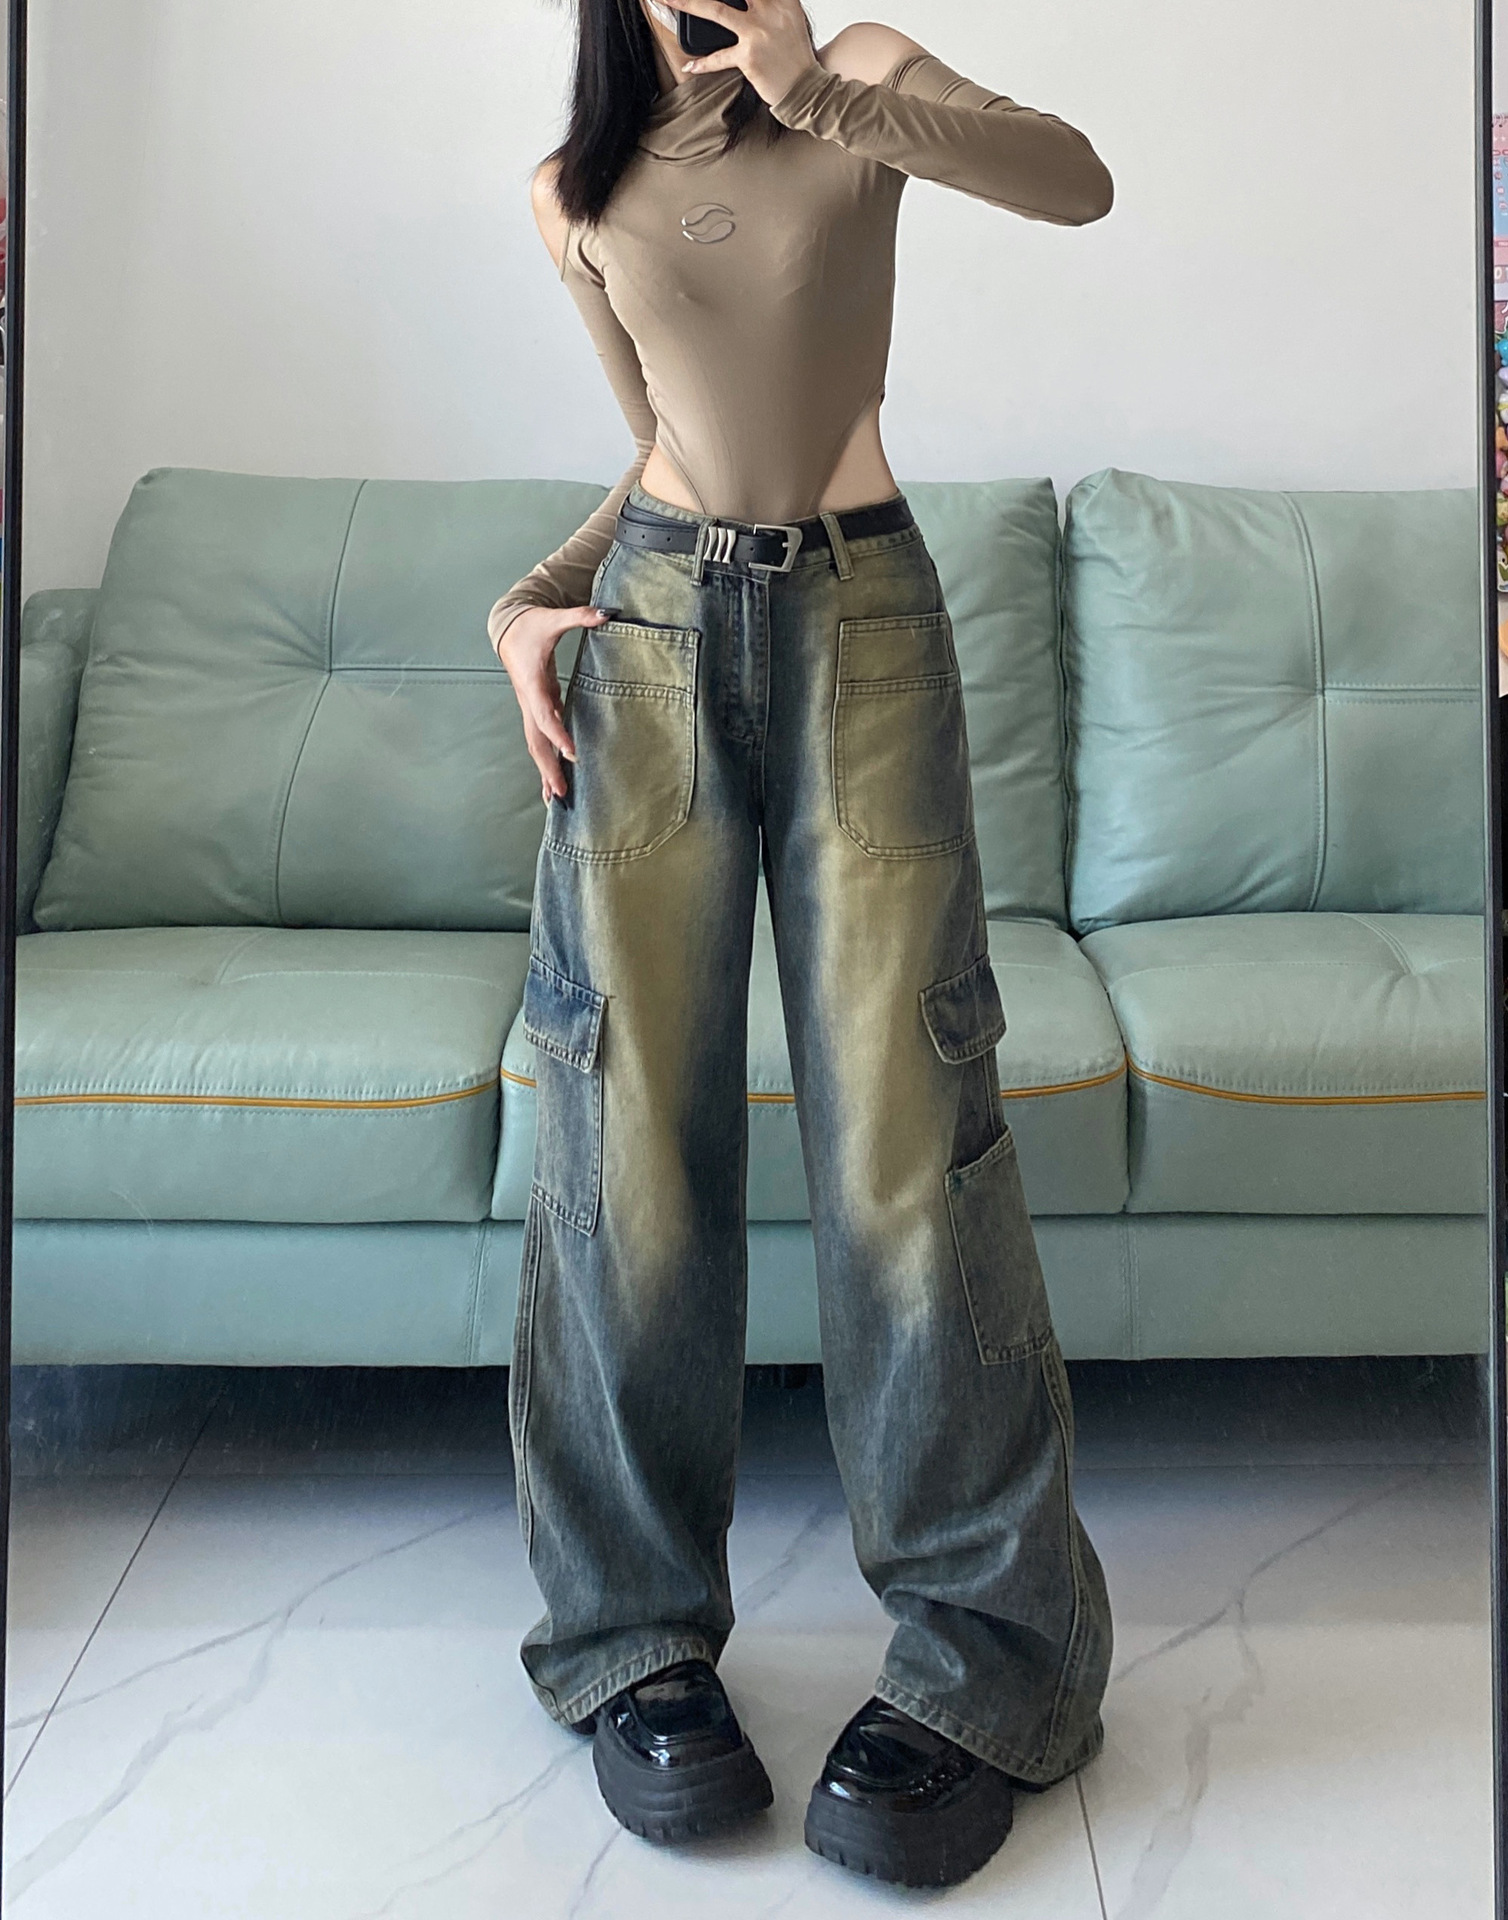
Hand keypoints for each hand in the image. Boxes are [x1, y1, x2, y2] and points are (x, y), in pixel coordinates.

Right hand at [493, 603, 613, 804]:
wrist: (508, 628)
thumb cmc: (532, 625)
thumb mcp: (554, 618)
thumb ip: (580, 615)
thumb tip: (607, 612)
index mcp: (532, 683)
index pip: (545, 714)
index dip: (557, 734)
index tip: (572, 752)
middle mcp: (529, 701)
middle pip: (536, 741)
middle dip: (547, 768)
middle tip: (561, 794)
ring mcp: (531, 708)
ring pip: (536, 746)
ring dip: (545, 772)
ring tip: (555, 800)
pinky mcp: (537, 709)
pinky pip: (541, 741)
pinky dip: (548, 761)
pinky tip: (556, 781)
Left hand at [676, 0, 816, 106]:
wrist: (807, 90)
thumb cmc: (796, 56)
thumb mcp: (791, 18)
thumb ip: (770, 3)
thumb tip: (744, 2)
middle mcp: (770, 10)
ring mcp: (757, 32)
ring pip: (714, 11)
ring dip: (686, 2)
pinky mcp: (748, 57)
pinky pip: (718, 58)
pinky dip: (703, 63)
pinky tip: (689, 64)